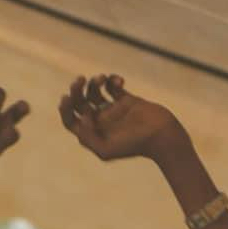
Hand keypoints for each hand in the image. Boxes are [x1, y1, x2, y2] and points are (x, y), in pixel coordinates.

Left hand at [58, 74, 187, 164]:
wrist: (162, 136)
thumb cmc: (135, 146)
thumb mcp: (106, 150)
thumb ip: (87, 138)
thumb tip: (80, 118)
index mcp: (93, 134)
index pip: (71, 120)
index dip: (65, 109)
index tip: (66, 97)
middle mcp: (100, 122)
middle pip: (79, 103)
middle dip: (76, 90)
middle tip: (79, 80)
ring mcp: (113, 110)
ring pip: (94, 91)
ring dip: (94, 82)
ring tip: (101, 78)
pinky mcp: (126, 99)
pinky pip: (112, 85)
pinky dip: (112, 80)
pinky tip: (119, 81)